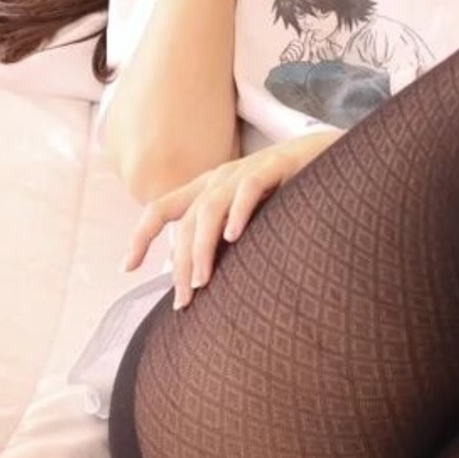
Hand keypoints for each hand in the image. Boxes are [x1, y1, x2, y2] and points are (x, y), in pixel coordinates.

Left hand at [122, 130, 340, 308]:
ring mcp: (246, 171)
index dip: (140, 236)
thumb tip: (202, 280)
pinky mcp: (275, 166)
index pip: (161, 209)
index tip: (127, 268)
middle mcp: (220, 178)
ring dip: (202, 248)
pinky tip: (234, 237)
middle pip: (186, 221)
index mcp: (208, 188)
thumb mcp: (250, 218)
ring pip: (209, 209)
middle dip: (179, 263)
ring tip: (201, 281)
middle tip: (183, 301)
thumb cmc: (291, 194)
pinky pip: (250, 188)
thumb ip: (226, 241)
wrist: (331, 156)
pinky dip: (238, 212)